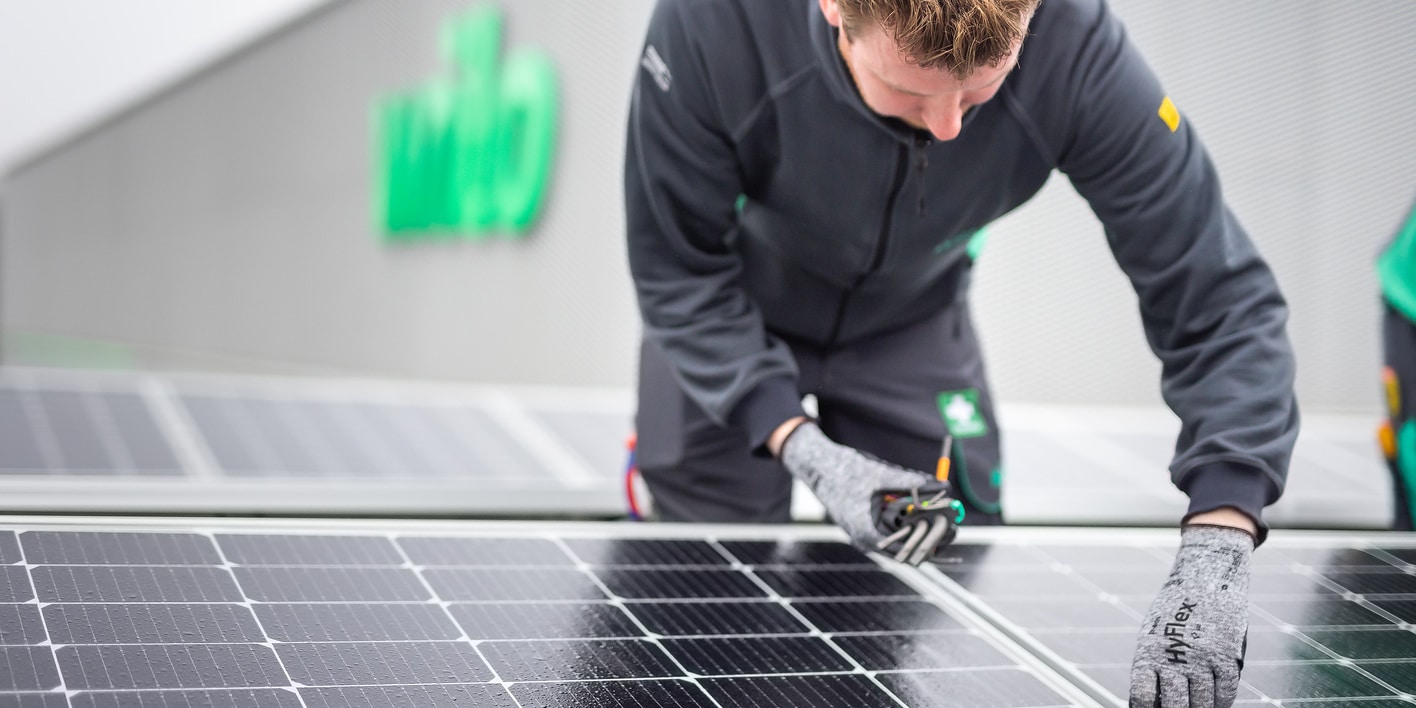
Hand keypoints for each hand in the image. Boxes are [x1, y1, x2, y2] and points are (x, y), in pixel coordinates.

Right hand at [778, 421, 945, 563]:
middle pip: (908, 550)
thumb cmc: (844, 471)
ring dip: (920, 531)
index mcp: (869, 533)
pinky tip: (919, 512)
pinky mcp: (863, 528)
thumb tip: (941, 484)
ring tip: (939, 515)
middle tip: (953, 523)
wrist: (816, 467)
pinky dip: (907, 525)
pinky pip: (891, 533)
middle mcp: (867, 541)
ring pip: (900, 542)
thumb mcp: (880, 474)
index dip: (933, 540)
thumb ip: (910, 481)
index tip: (951, 526)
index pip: (910, 551)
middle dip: (932, 537)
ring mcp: (864, 536)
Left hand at [1130, 525, 1253, 707]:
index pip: (1142, 698)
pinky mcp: (1227, 655)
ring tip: (1198, 706)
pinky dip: (1222, 704)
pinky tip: (1217, 704)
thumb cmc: (1175, 612)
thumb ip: (1152, 667)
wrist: (1205, 578)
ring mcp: (1201, 657)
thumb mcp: (1154, 635)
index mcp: (1147, 652)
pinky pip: (1226, 692)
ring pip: (1203, 705)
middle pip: (1175, 707)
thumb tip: (1152, 703)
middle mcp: (1173, 656)